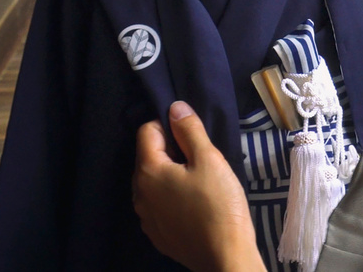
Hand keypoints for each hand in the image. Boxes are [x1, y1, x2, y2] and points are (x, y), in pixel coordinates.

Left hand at [134, 102, 264, 271]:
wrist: (224, 254)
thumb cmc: (218, 204)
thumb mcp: (209, 160)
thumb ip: (190, 131)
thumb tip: (174, 107)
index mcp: (148, 171)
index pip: (146, 132)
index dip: (169, 126)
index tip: (192, 135)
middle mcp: (139, 193)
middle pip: (148, 157)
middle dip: (170, 150)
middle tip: (201, 158)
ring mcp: (145, 217)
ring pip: (152, 182)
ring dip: (170, 175)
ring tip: (199, 181)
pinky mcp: (156, 234)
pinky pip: (158, 204)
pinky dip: (171, 197)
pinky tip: (194, 204)